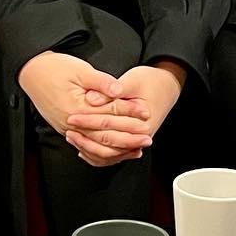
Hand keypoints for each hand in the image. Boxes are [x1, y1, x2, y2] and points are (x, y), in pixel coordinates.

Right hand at [19, 52, 139, 166]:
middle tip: (147, 138)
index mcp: (77, 108)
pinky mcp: (66, 129)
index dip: (130, 113)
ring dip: (117, 149)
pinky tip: (112, 150)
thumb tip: (119, 90)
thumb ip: (101, 83)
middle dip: (128, 138)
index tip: (146, 112)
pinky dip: (101, 151)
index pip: (110, 115)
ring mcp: (68, 129)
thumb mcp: (80, 70)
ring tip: (135, 149)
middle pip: (105, 137)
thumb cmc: (54, 68)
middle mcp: (72, 123)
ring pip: (96, 146)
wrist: (32, 72)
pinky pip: (86, 146)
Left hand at [65, 60, 184, 167]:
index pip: (109, 124)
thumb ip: (111, 91)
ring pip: (109, 155)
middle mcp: (140, 136)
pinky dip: (97, 154)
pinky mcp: (131, 142)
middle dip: (85, 136)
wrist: (167, 86)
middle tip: (68, 128)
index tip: (71, 117)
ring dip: (89, 148)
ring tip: (72, 137)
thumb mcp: (132, 81)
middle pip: (107, 143)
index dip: (88, 120)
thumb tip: (90, 99)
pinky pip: (112, 155)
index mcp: (141, 122)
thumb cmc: (150, 81)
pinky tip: (83, 149)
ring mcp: (136, 141)